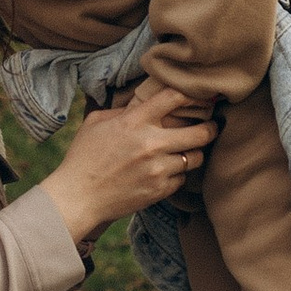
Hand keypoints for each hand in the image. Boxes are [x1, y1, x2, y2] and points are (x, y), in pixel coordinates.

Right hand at [41, 81, 216, 249]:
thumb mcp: (96, 123)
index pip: (175, 97)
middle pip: (200, 132)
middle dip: (210, 128)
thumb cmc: (83, 157)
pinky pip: (182, 178)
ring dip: (194, 153)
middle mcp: (151, 143)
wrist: (78, 196)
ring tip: (188, 151)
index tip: (204, 95)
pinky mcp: (160, 190)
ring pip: (196, 158)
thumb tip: (142, 103)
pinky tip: (167, 171)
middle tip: (212, 126)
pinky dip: (178, 174)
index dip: (194, 93)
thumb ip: (122, 111)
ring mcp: (158, 169)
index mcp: (135, 121)